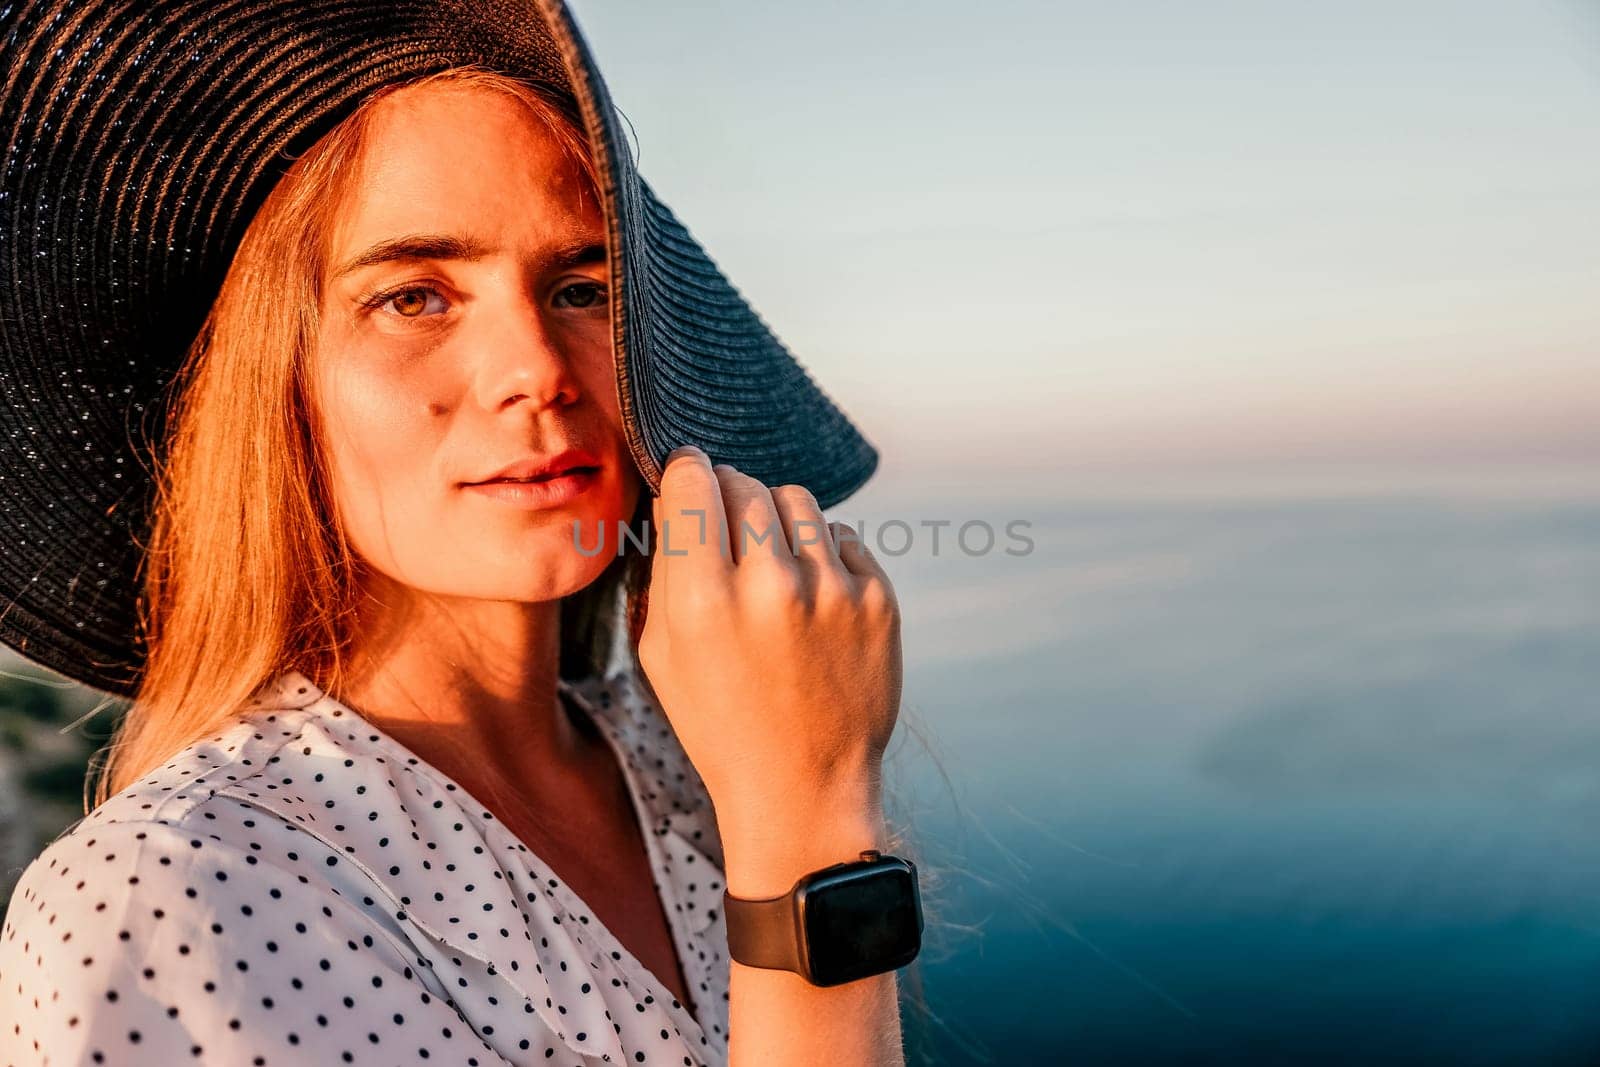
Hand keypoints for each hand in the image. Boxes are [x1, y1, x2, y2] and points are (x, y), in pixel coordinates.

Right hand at [636, 447, 902, 879]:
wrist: (802, 788)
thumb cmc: (719, 722)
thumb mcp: (662, 653)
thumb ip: (664, 567)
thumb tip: (679, 493)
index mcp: (704, 600)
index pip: (695, 481)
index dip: (687, 470)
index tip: (689, 475)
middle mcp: (771, 585)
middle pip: (744, 483)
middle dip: (727, 494)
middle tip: (725, 528)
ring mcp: (832, 590)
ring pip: (796, 500)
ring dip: (775, 519)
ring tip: (768, 564)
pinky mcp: (878, 599)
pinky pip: (841, 536)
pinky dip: (821, 553)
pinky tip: (809, 598)